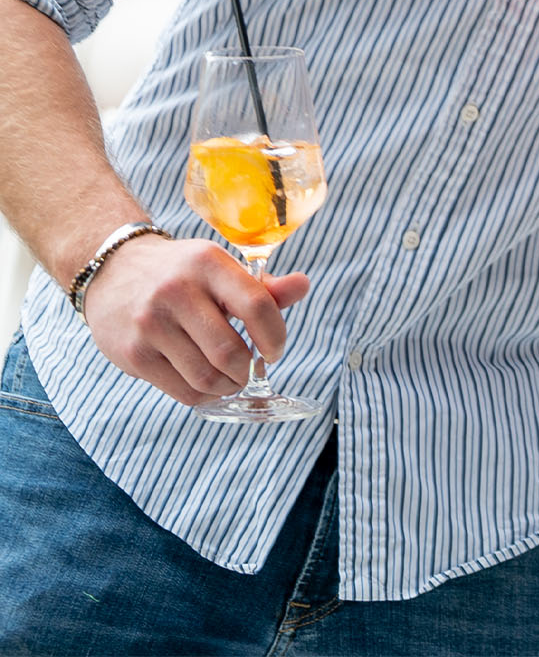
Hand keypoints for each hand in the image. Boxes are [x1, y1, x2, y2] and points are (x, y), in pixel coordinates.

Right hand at [82, 235, 309, 406]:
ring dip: (227, 387)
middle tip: (249, 370)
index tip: (274, 350)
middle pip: (230, 352)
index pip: (256, 305)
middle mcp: (176, 291)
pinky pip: (181, 390)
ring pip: (205, 377)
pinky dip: (203, 396)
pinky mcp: (133, 354)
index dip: (275, 336)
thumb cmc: (181, 273)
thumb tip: (303, 286)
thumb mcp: (219, 267)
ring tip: (229, 379)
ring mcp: (150, 324)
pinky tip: (206, 384)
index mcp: (208, 264)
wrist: (112, 271)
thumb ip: (263, 286)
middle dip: (247, 370)